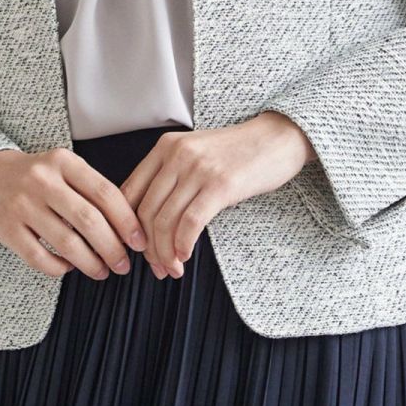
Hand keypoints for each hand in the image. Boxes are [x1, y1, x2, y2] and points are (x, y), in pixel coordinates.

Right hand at [0, 147, 148, 280]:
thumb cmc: (38, 176)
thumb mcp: (65, 168)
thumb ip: (93, 190)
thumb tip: (128, 229)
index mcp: (64, 162)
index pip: (105, 193)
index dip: (127, 221)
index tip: (139, 242)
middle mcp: (42, 181)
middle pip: (89, 221)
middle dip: (112, 248)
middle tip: (123, 265)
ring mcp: (22, 205)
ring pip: (66, 243)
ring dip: (91, 263)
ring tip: (102, 271)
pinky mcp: (6, 229)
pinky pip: (40, 258)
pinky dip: (60, 268)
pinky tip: (70, 268)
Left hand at [118, 113, 314, 279]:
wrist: (278, 137)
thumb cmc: (238, 152)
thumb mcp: (195, 154)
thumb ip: (170, 176)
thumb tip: (147, 220)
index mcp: (165, 147)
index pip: (129, 193)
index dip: (126, 227)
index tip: (136, 249)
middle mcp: (176, 155)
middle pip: (146, 211)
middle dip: (148, 247)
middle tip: (157, 267)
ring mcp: (198, 168)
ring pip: (165, 220)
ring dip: (165, 252)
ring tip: (173, 268)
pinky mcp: (220, 184)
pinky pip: (191, 223)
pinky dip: (183, 245)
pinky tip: (186, 256)